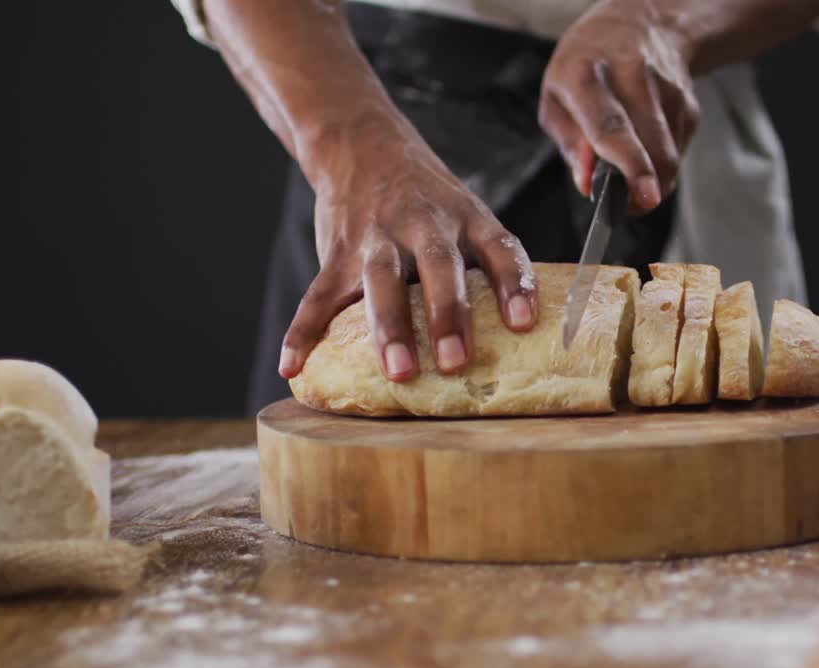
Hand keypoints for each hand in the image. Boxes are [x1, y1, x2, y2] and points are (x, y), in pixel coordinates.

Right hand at [278, 110, 538, 382]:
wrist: (363, 144)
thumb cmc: (429, 202)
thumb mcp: (465, 214)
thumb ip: (481, 266)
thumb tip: (512, 341)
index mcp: (467, 218)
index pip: (500, 247)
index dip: (516, 284)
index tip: (525, 323)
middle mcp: (425, 224)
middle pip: (440, 267)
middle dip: (448, 315)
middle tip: (454, 362)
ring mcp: (377, 236)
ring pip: (382, 281)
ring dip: (390, 328)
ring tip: (398, 372)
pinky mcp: (337, 250)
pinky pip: (317, 294)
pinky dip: (303, 331)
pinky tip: (292, 366)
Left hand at [539, 0, 700, 213]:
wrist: (640, 23)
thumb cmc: (585, 66)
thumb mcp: (556, 97)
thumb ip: (569, 143)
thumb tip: (586, 183)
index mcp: (586, 76)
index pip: (611, 126)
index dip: (629, 165)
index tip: (640, 197)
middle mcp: (631, 77)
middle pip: (651, 147)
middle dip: (647, 186)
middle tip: (631, 206)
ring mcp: (666, 87)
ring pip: (670, 156)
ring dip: (653, 180)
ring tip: (630, 176)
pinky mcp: (688, 101)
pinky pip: (678, 150)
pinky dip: (661, 162)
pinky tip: (646, 144)